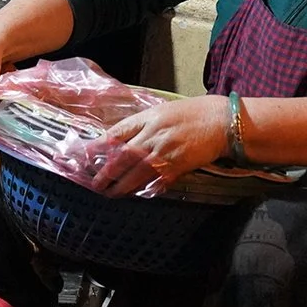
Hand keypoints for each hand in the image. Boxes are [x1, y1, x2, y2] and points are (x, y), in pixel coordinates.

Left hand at [90, 96, 231, 195]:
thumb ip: (141, 124)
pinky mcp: (178, 166)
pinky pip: (157, 181)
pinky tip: (137, 195)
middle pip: (122, 156)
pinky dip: (146, 189)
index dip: (98, 146)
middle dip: (106, 172)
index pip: (116, 133)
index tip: (84, 156)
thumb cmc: (193, 114)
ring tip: (110, 194)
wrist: (222, 122)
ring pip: (136, 173)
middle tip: (95, 184)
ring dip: (121, 186)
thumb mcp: (162, 111)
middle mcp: (153, 135)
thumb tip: (119, 140)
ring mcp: (165, 152)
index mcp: (148, 118)